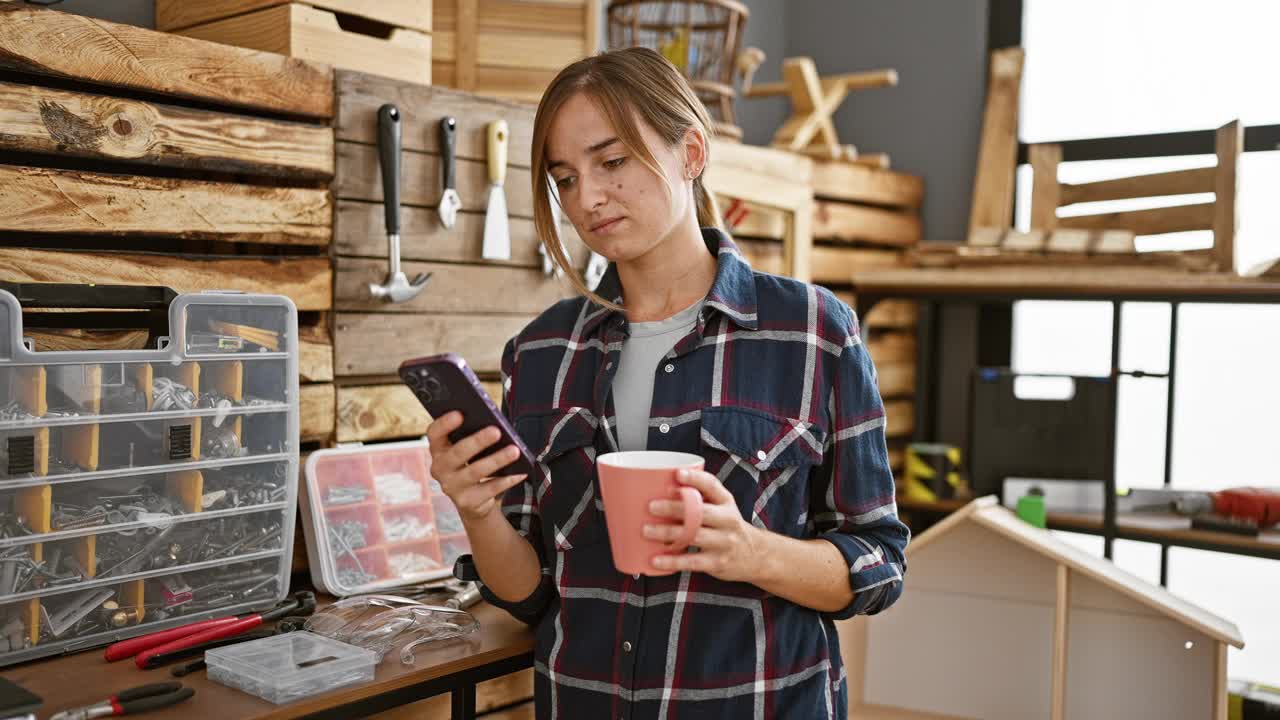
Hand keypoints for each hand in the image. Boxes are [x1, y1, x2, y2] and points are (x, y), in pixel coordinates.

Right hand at [426, 411, 527, 523]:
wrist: (473, 501)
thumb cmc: (473, 463)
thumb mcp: (469, 449)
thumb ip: (473, 435)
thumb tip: (495, 424)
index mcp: (438, 449)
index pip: (434, 433)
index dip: (445, 423)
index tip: (460, 413)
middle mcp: (440, 468)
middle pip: (457, 453)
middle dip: (477, 441)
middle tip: (496, 431)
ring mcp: (452, 487)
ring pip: (475, 471)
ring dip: (497, 460)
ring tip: (515, 451)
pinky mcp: (467, 502)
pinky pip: (490, 489)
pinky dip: (507, 480)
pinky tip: (520, 472)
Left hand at [644, 469, 764, 581]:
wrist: (756, 556)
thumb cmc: (728, 527)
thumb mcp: (723, 506)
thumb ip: (701, 496)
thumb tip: (660, 486)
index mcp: (726, 502)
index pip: (712, 485)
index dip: (695, 478)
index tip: (677, 474)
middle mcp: (727, 520)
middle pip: (700, 512)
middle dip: (674, 508)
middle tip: (651, 506)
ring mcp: (723, 542)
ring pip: (693, 536)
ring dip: (667, 533)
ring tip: (646, 530)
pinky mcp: (717, 562)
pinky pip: (692, 562)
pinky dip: (672, 561)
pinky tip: (656, 559)